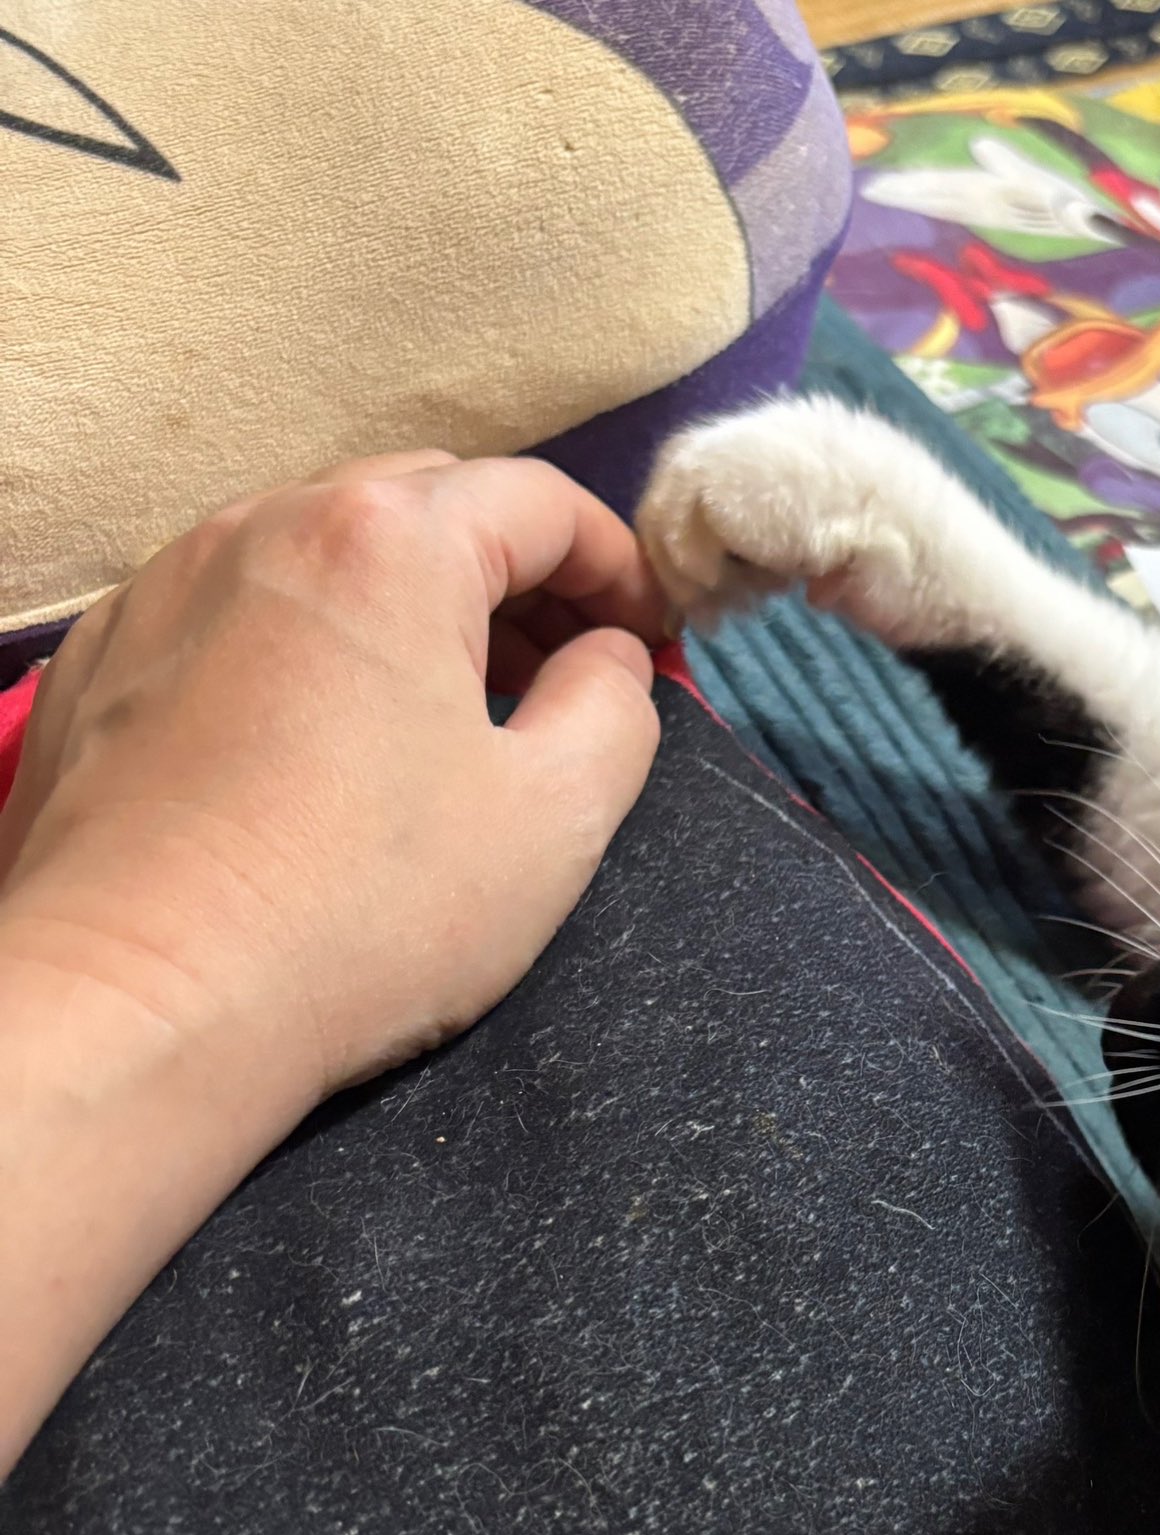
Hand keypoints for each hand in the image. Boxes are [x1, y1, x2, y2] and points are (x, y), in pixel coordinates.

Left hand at [0, 450, 666, 1101]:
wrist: (141, 1002)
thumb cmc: (366, 909)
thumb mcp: (558, 815)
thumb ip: (617, 705)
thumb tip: (608, 657)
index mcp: (391, 546)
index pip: (541, 502)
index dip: (621, 566)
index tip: (651, 643)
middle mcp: (265, 526)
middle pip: (427, 504)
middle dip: (516, 573)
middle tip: (564, 670)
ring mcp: (163, 586)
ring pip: (323, 551)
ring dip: (409, 605)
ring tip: (450, 709)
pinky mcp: (103, 660)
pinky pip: (235, 611)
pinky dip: (307, 643)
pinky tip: (325, 743)